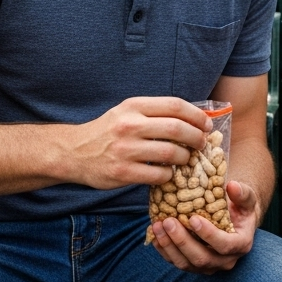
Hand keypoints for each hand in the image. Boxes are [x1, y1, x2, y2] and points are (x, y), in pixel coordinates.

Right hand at [66, 97, 206, 188]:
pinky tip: (167, 173)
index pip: (175, 106)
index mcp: (134, 106)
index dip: (197, 115)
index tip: (206, 124)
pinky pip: (159, 175)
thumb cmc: (108, 132)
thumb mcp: (128, 112)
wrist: (74, 152)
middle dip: (196, 137)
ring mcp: (126, 149)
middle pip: (178, 129)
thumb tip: (195, 118)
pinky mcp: (123, 172)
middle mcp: (130, 125)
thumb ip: (156, 113)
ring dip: (185, 158)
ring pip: (171, 153)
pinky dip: (169, 175)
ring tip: (185, 159)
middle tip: (201, 144)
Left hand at [151, 180, 258, 272]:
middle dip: (182, 241)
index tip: (193, 218)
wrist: (235, 221)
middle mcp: (225, 261)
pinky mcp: (194, 266)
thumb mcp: (246, 198)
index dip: (208, 235)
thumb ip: (242, 193)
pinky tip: (154, 233)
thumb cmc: (240, 207)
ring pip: (186, 264)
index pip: (225, 245)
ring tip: (157, 225)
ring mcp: (209, 266)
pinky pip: (176, 262)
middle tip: (169, 221)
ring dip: (169, 246)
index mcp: (241, 245)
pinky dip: (164, 250)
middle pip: (202, 258)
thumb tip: (232, 185)